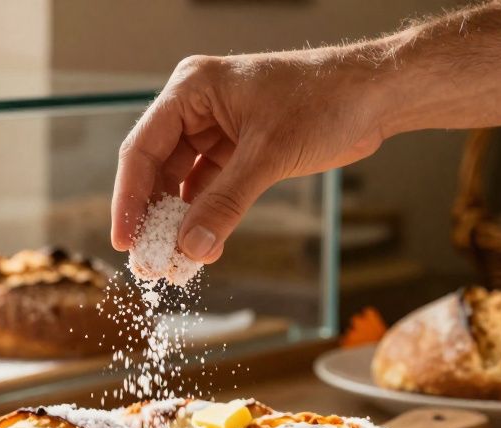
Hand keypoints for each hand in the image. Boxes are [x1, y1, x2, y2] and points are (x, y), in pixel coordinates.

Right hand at [111, 51, 388, 262]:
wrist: (376, 96)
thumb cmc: (325, 100)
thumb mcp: (269, 155)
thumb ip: (226, 203)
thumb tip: (190, 249)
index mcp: (192, 90)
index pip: (142, 149)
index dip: (129, 198)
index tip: (125, 241)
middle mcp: (197, 107)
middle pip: (157, 169)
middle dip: (153, 218)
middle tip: (148, 263)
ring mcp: (216, 129)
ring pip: (182, 184)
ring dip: (179, 223)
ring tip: (174, 264)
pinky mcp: (238, 150)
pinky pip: (210, 190)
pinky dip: (206, 218)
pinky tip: (203, 248)